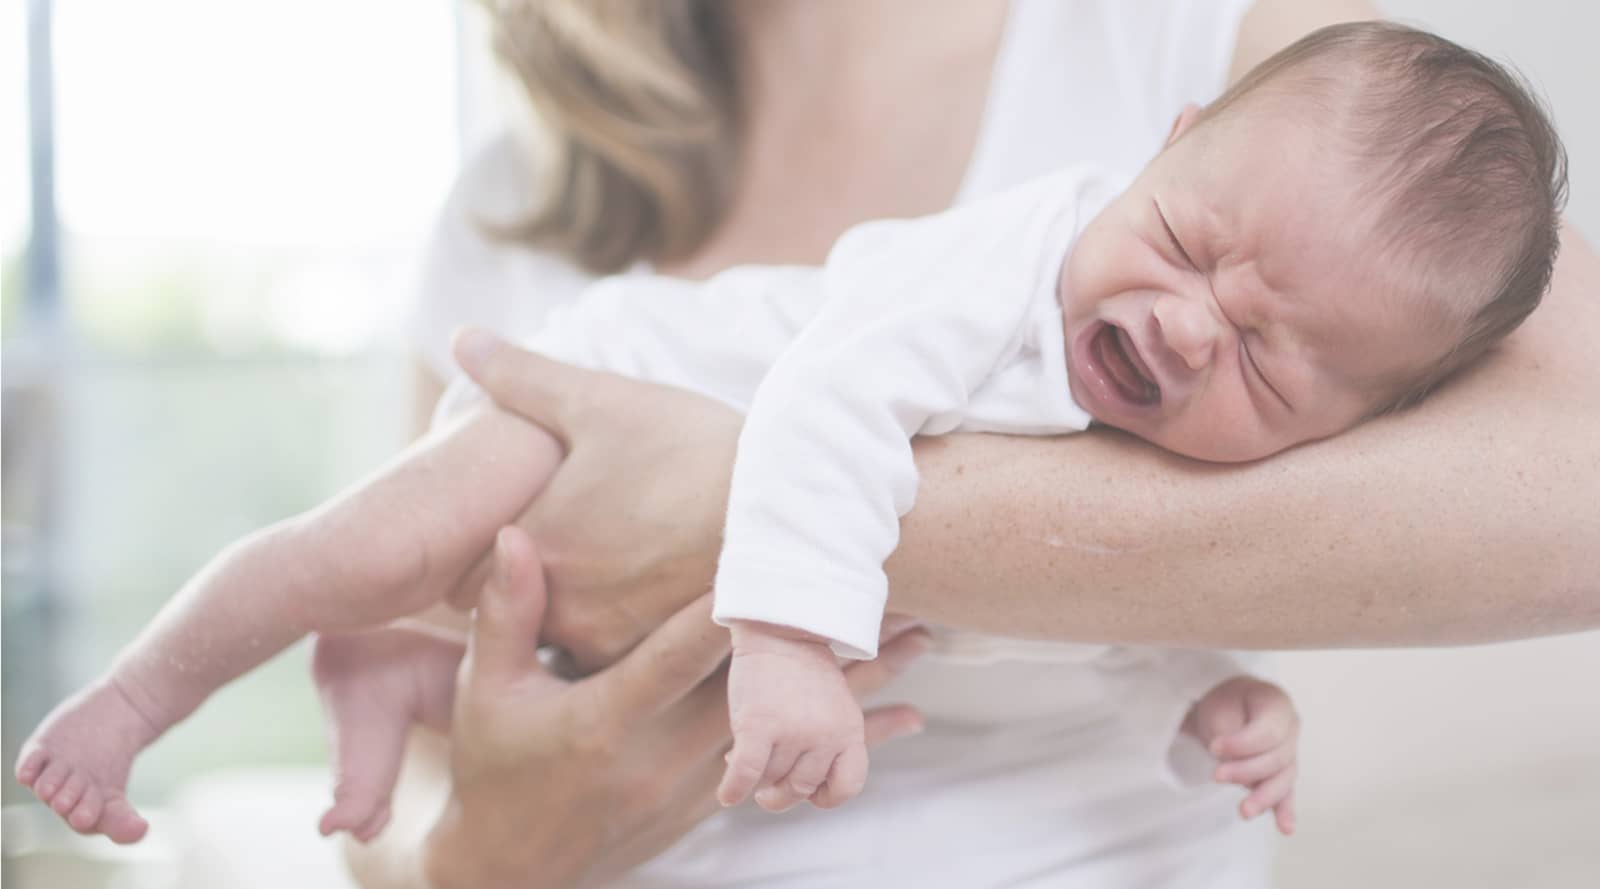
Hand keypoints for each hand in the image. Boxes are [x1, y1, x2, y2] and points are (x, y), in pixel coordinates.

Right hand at [422, 526, 929, 888]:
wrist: (514, 871)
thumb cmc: (496, 768)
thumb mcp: (490, 690)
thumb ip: (512, 613)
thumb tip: (515, 536)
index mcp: (608, 720)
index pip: (680, 652)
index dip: (731, 604)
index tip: (780, 554)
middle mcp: (664, 756)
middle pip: (764, 690)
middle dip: (826, 636)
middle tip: (893, 587)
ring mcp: (698, 784)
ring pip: (794, 729)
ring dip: (858, 685)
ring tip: (923, 641)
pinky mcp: (715, 802)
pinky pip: (795, 766)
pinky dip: (846, 743)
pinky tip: (900, 722)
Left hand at [449, 328, 739, 669]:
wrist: (786, 508)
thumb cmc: (690, 449)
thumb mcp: (600, 400)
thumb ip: (522, 375)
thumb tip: (463, 337)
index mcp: (532, 544)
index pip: (467, 574)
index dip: (489, 548)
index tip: (523, 523)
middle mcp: (559, 606)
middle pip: (521, 611)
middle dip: (537, 582)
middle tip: (573, 543)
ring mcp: (610, 641)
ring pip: (573, 637)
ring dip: (584, 610)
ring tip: (622, 566)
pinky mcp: (660, 662)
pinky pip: (624, 660)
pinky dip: (630, 629)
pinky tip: (658, 591)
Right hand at [718, 623, 866, 812]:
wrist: (780, 628)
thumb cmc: (801, 670)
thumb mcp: (833, 707)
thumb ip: (822, 747)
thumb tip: (779, 789)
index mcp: (849, 731)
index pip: (847, 786)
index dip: (826, 796)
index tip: (809, 792)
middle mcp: (825, 736)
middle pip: (801, 788)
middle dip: (782, 791)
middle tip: (768, 786)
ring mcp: (793, 732)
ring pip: (769, 779)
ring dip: (755, 777)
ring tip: (748, 756)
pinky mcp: (758, 726)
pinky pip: (744, 774)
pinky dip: (733, 789)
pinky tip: (726, 796)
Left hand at [1181, 675, 1298, 835]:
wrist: (1223, 705)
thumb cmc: (1223, 703)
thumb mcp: (1221, 710)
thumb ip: (1234, 741)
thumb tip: (1243, 777)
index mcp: (1277, 705)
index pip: (1268, 732)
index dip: (1242, 744)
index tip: (1213, 747)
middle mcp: (1291, 729)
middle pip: (1278, 758)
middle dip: (1247, 771)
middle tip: (1217, 776)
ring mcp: (1290, 751)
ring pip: (1283, 779)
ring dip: (1264, 797)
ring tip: (1243, 811)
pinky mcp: (1282, 772)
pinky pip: (1285, 792)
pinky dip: (1284, 810)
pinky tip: (1285, 828)